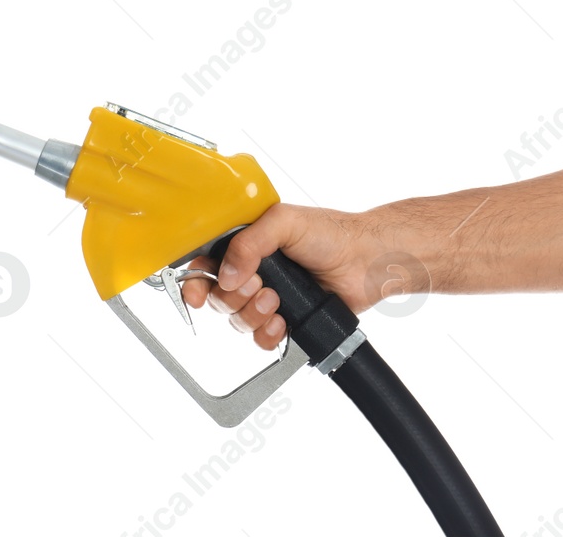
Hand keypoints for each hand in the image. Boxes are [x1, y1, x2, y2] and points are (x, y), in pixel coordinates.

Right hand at [179, 203, 392, 349]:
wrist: (367, 261)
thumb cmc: (331, 234)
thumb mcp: (283, 222)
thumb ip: (248, 243)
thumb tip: (225, 275)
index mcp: (244, 246)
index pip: (205, 266)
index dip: (195, 282)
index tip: (197, 293)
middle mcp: (251, 273)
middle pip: (218, 298)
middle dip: (234, 297)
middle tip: (259, 285)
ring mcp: (268, 298)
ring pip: (237, 320)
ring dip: (253, 314)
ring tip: (277, 300)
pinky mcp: (286, 320)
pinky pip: (261, 339)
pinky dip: (268, 334)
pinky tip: (282, 322)